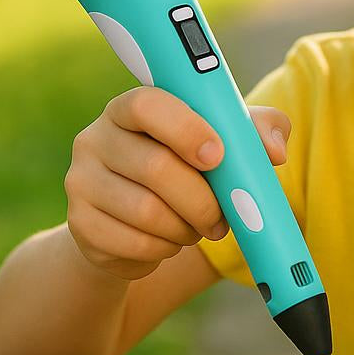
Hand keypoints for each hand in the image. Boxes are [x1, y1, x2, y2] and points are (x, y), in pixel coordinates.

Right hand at [65, 86, 290, 280]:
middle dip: (202, 199)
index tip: (218, 156)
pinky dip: (163, 249)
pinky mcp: (79, 225)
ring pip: (145, 212)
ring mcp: (80, 181)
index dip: (185, 130)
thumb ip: (258, 131)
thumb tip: (273, 152)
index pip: (146, 105)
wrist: (138, 222)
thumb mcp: (227, 142)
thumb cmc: (191, 168)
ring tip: (197, 227)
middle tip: (223, 217)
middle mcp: (96, 138)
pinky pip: (133, 244)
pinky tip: (169, 241)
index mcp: (131, 107)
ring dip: (185, 228)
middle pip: (154, 167)